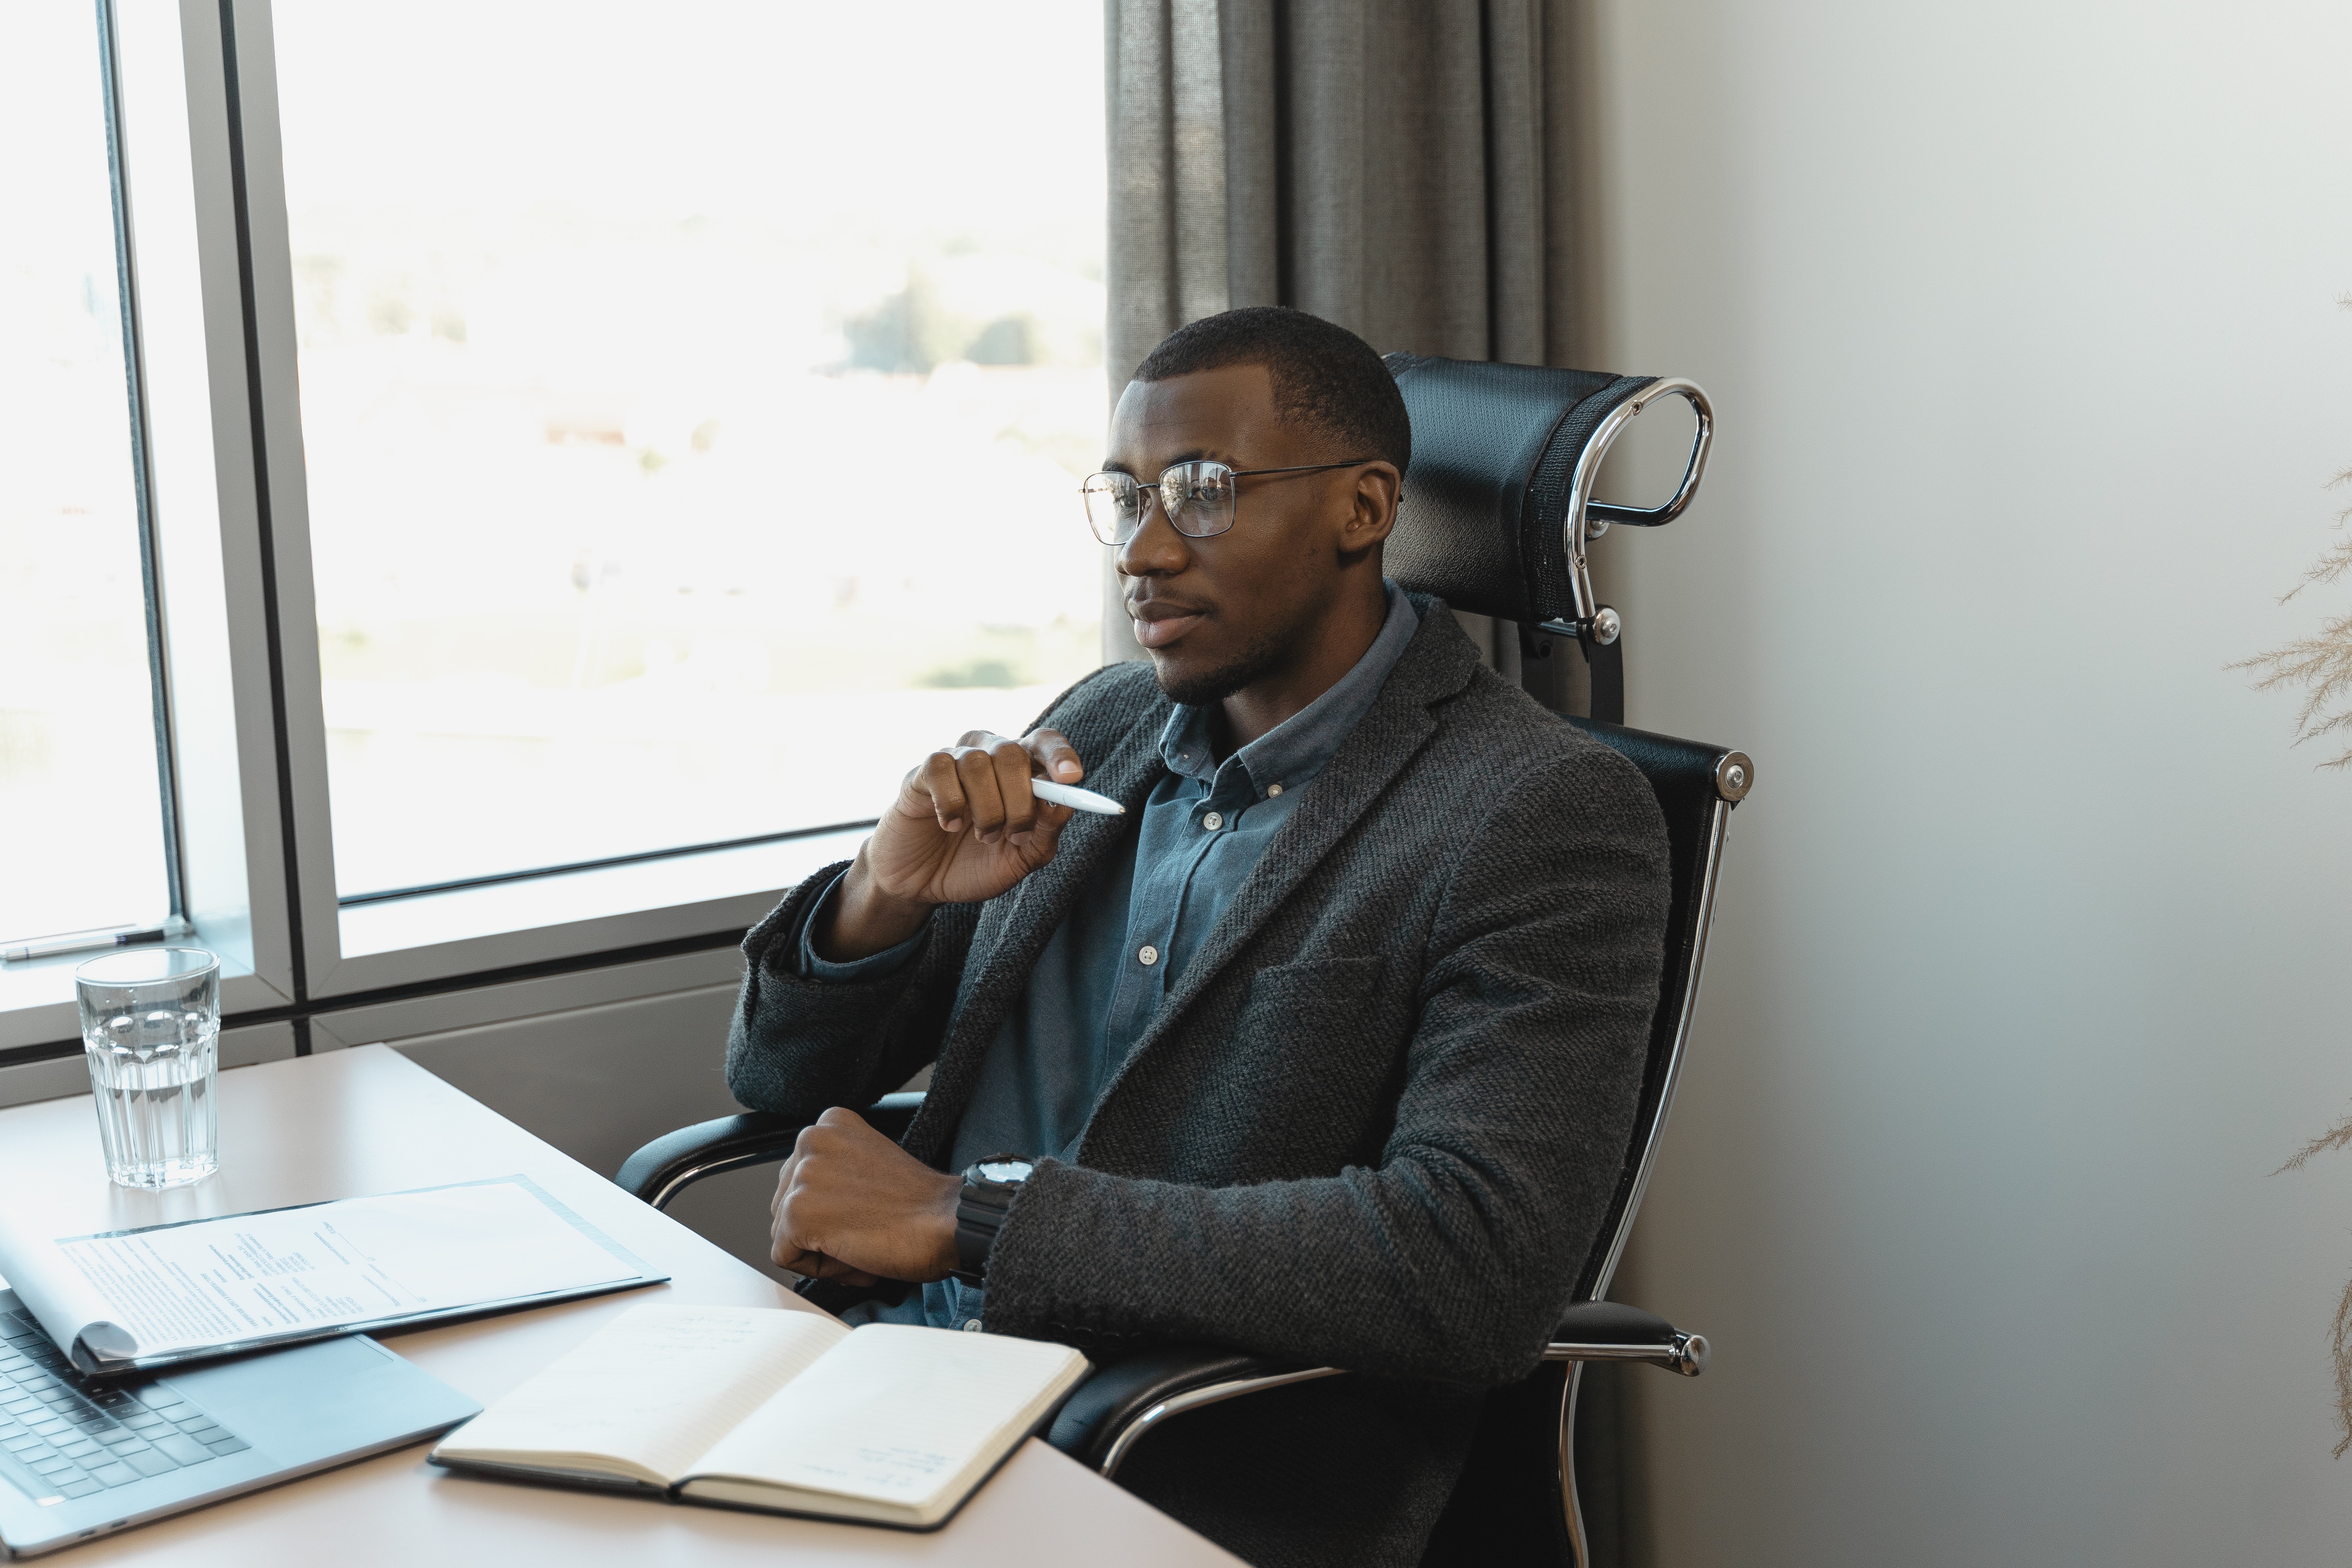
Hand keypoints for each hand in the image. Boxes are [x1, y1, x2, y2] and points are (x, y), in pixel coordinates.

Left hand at [768, 1108, 961, 1285]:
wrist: (946, 1223)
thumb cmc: (920, 1203)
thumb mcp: (868, 1163)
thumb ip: (833, 1169)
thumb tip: (810, 1201)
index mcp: (830, 1124)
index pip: (799, 1177)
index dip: (829, 1207)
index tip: (859, 1212)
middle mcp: (811, 1141)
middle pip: (786, 1204)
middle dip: (819, 1229)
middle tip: (863, 1231)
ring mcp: (802, 1177)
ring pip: (784, 1232)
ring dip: (820, 1249)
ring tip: (862, 1242)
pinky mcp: (798, 1214)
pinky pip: (786, 1257)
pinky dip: (820, 1269)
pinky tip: (856, 1256)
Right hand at [817, 727, 1088, 960]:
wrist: (923, 883)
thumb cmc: (976, 865)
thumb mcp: (1021, 859)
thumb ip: (1046, 831)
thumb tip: (1061, 803)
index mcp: (1021, 771)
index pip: (1044, 742)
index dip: (1059, 755)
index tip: (1071, 778)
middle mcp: (990, 755)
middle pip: (1013, 754)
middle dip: (1019, 802)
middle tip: (1013, 835)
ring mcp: (955, 760)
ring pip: (978, 763)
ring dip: (986, 811)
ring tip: (982, 837)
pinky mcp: (922, 772)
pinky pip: (942, 769)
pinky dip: (951, 805)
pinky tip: (949, 825)